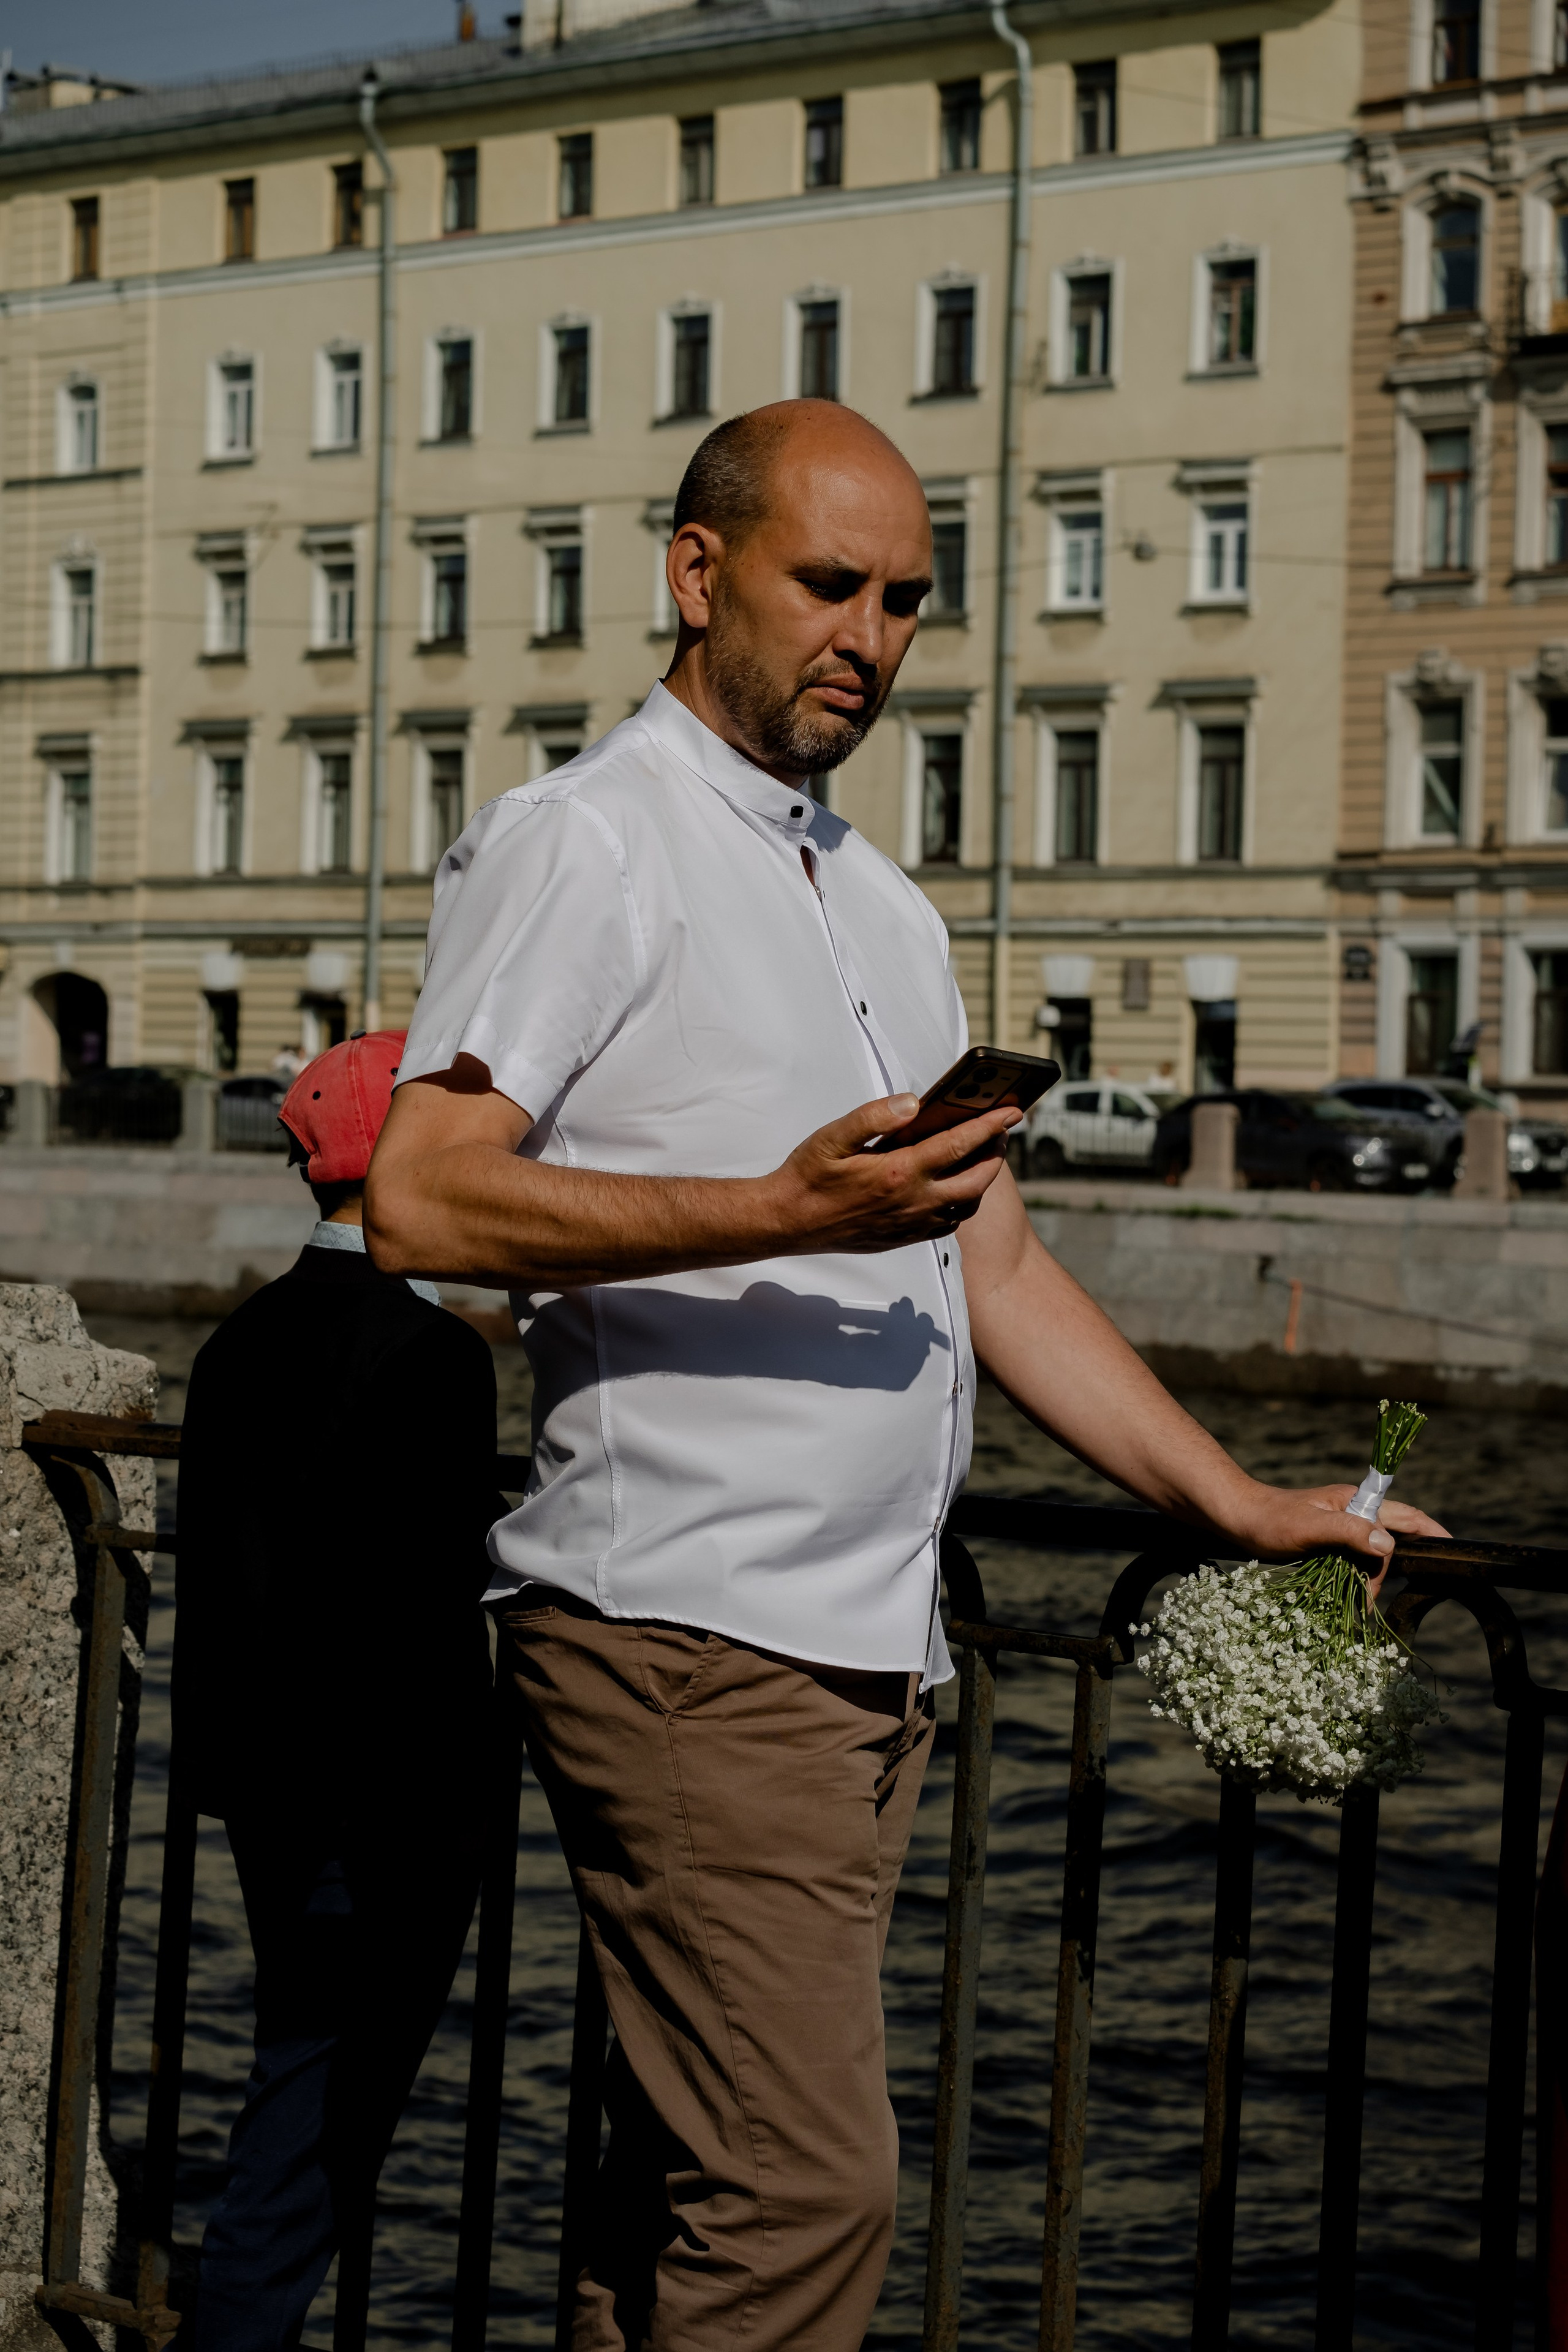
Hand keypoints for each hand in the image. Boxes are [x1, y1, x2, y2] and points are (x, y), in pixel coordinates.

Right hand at [763, 1092, 1019, 1255]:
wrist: (789, 1222)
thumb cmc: (808, 1177)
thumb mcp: (832, 1136)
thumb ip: (873, 1116)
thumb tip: (912, 1103)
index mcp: (899, 1172)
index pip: (959, 1145)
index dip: (991, 1126)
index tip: (1013, 1111)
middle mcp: (912, 1202)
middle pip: (977, 1180)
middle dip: (997, 1153)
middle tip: (1001, 1132)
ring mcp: (911, 1224)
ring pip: (967, 1205)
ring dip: (982, 1181)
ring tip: (982, 1156)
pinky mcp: (904, 1238)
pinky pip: (948, 1223)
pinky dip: (961, 1204)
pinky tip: (953, 1187)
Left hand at [1226, 1484, 1450, 1603]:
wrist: (1232, 1518)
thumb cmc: (1268, 1519)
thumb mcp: (1310, 1527)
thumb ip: (1350, 1533)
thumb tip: (1388, 1545)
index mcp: (1355, 1501)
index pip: (1405, 1515)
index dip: (1431, 1531)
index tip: (1452, 1549)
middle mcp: (1351, 1511)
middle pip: (1388, 1543)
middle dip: (1383, 1573)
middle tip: (1366, 1599)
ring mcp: (1339, 1527)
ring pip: (1368, 1556)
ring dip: (1364, 1580)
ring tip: (1351, 1603)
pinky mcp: (1325, 1542)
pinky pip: (1350, 1562)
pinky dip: (1350, 1580)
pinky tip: (1342, 1596)